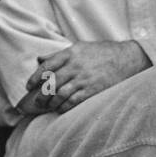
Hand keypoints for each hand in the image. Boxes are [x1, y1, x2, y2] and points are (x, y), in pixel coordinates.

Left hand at [28, 40, 148, 112]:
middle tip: (36, 101)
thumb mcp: (78, 47)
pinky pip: (74, 101)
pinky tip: (60, 109)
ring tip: (47, 106)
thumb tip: (40, 59)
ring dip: (52, 102)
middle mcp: (74, 66)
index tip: (29, 86)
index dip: (35, 77)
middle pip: (51, 82)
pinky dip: (65, 106)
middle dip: (41, 93)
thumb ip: (58, 54)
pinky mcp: (93, 90)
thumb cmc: (101, 52)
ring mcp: (84, 79)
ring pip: (61, 93)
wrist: (127, 58)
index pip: (46, 66)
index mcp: (69, 53)